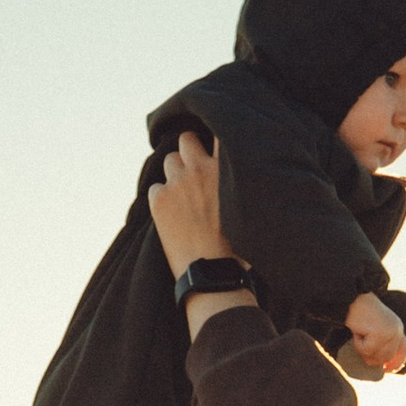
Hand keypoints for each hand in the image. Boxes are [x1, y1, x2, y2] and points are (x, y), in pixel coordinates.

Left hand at [147, 129, 227, 280]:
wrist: (214, 274)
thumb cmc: (239, 248)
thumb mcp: (250, 208)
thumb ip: (241, 184)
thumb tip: (241, 173)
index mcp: (226, 169)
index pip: (219, 133)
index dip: (215, 130)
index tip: (211, 140)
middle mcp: (200, 169)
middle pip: (186, 140)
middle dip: (188, 151)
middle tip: (194, 170)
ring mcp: (178, 183)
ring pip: (169, 161)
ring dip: (175, 173)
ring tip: (184, 196)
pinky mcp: (159, 200)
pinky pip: (155, 188)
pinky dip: (161, 198)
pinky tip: (173, 216)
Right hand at [340, 290, 405, 378]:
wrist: (352, 298)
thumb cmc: (360, 313)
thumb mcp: (375, 328)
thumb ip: (382, 343)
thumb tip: (382, 364)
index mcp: (398, 328)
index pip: (403, 350)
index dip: (397, 362)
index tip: (387, 370)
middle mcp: (397, 330)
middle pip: (386, 357)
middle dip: (371, 355)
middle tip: (360, 342)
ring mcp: (389, 333)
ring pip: (376, 356)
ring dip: (363, 349)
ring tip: (359, 332)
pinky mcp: (379, 334)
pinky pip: (366, 350)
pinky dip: (358, 343)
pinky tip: (357, 330)